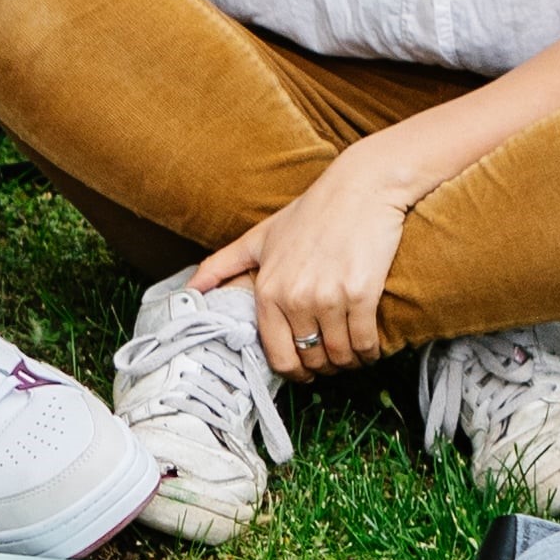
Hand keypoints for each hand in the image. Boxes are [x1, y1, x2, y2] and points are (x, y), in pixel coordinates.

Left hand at [196, 157, 418, 378]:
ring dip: (349, 362)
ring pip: (340, 355)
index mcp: (268, 290)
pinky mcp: (362, 294)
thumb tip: (189, 290)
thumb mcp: (260, 238)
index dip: (294, 372)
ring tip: (353, 354)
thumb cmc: (312, 212)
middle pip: (312, 359)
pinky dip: (370, 352)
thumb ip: (221, 265)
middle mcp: (295, 298)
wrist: (362, 187)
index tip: (305, 372)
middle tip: (333, 360)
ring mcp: (329, 298)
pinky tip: (371, 347)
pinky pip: (365, 342)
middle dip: (324, 368)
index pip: (278, 355)